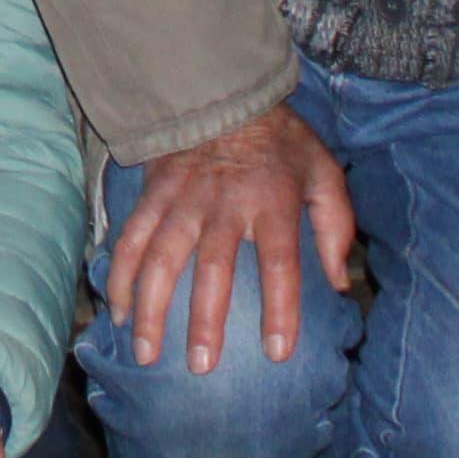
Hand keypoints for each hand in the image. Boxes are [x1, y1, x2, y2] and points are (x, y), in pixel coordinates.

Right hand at [104, 103, 357, 374]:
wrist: (222, 90)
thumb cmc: (279, 142)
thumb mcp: (323, 171)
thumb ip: (335, 225)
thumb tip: (338, 284)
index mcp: (273, 200)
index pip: (280, 263)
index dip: (280, 309)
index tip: (276, 352)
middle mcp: (225, 203)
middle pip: (213, 268)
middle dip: (205, 320)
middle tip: (200, 367)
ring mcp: (183, 199)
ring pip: (162, 258)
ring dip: (152, 308)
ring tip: (147, 353)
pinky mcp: (152, 193)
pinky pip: (131, 238)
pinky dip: (122, 275)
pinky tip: (120, 311)